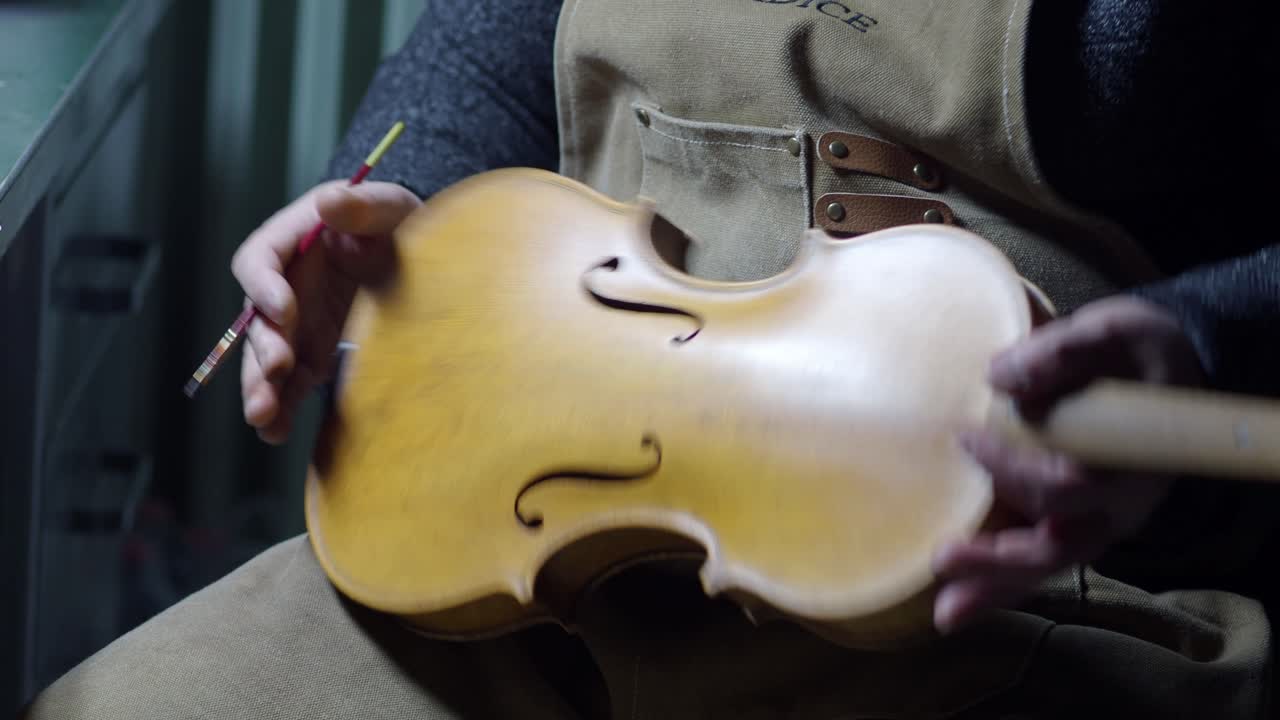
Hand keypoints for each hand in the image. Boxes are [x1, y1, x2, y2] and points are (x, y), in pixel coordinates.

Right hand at [232, 180, 420, 443]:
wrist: (422, 257)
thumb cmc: (400, 223)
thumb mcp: (390, 207)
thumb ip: (362, 205)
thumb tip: (328, 201)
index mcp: (294, 240)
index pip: (260, 260)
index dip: (265, 286)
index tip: (285, 309)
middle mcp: (286, 284)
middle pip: (257, 318)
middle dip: (262, 346)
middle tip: (277, 369)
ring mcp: (298, 323)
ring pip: (265, 357)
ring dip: (260, 387)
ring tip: (263, 416)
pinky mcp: (314, 352)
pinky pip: (290, 384)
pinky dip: (283, 408)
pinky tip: (276, 433)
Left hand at [931, 295, 1204, 632]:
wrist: (1173, 370)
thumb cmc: (1138, 352)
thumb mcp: (1115, 330)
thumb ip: (1061, 349)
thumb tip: (1000, 376)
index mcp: (1129, 460)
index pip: (1067, 482)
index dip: (1013, 469)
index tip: (964, 437)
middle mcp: (1117, 504)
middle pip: (1057, 546)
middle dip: (999, 559)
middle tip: (943, 558)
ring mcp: (1099, 521)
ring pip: (1047, 566)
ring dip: (995, 588)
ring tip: (946, 613)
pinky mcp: (1077, 524)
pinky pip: (1040, 564)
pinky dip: (1001, 588)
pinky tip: (957, 607)